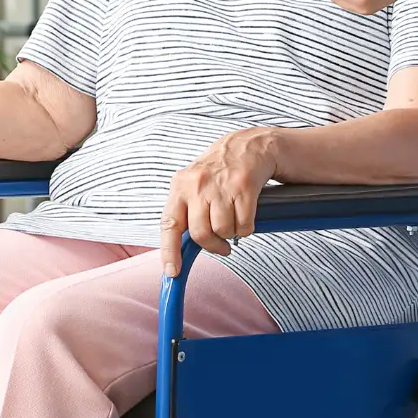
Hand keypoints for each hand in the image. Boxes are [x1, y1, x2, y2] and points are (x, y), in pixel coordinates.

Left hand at [160, 127, 276, 275]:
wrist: (248, 145)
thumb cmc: (219, 170)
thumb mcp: (194, 184)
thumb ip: (185, 211)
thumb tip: (179, 248)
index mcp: (181, 185)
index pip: (169, 225)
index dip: (169, 252)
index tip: (172, 272)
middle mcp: (198, 185)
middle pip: (200, 234)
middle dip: (213, 245)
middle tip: (221, 245)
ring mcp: (221, 186)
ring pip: (223, 231)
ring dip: (231, 233)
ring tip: (233, 217)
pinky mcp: (244, 187)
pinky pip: (244, 225)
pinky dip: (246, 227)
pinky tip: (246, 212)